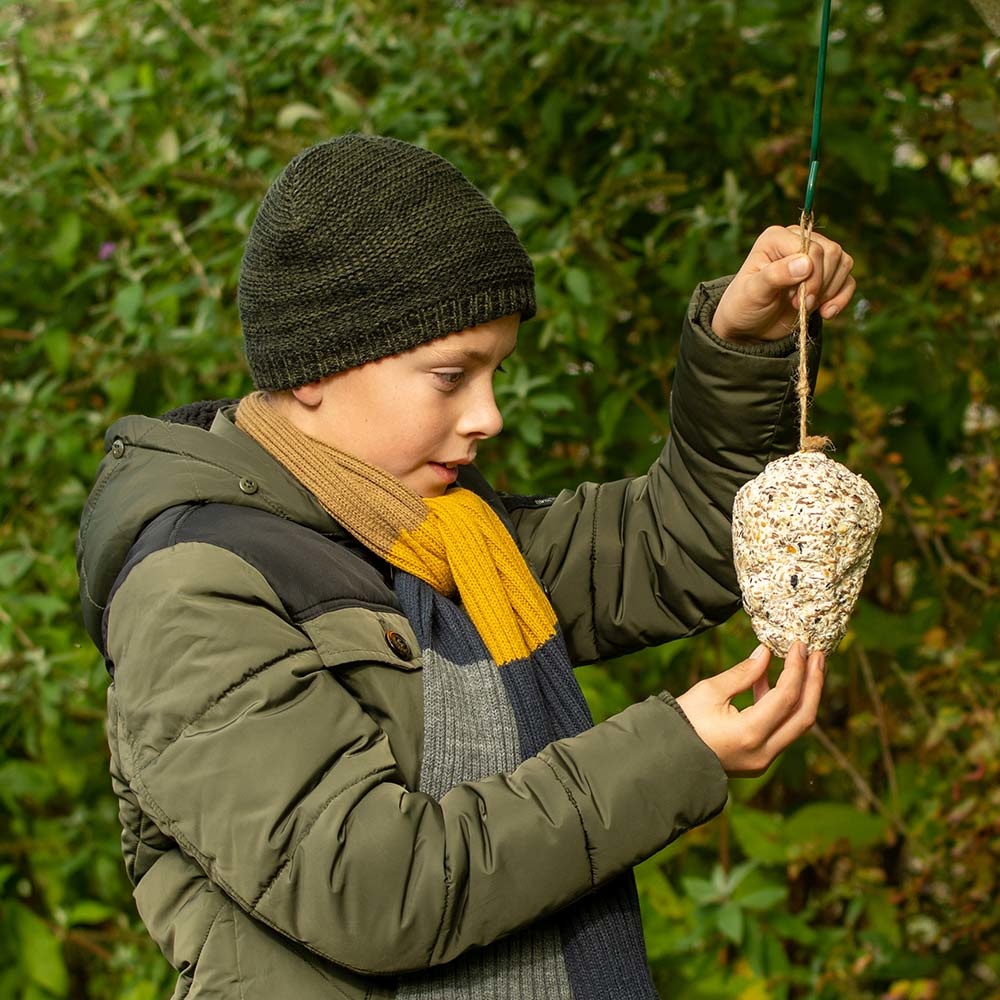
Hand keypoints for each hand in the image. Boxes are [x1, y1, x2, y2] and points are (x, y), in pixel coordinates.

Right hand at [675, 642, 824, 776]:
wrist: (668, 757)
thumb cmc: (682, 722)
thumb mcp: (709, 691)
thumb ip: (742, 673)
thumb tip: (766, 653)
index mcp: (749, 733)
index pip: (786, 697)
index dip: (796, 668)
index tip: (798, 646)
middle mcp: (764, 752)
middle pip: (804, 716)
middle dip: (813, 683)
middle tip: (817, 655)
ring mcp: (764, 760)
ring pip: (796, 725)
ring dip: (803, 694)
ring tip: (803, 665)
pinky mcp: (760, 760)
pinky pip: (781, 730)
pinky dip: (783, 707)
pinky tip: (772, 682)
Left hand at [712, 225, 855, 342]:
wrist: (749, 327)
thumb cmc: (744, 305)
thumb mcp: (753, 292)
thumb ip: (776, 275)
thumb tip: (806, 263)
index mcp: (777, 237)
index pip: (812, 248)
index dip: (811, 275)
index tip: (794, 300)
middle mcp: (798, 241)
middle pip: (831, 253)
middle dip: (819, 285)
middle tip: (799, 305)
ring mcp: (814, 257)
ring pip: (843, 263)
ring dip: (829, 291)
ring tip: (805, 308)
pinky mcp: (825, 276)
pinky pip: (848, 280)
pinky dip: (841, 298)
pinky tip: (826, 313)